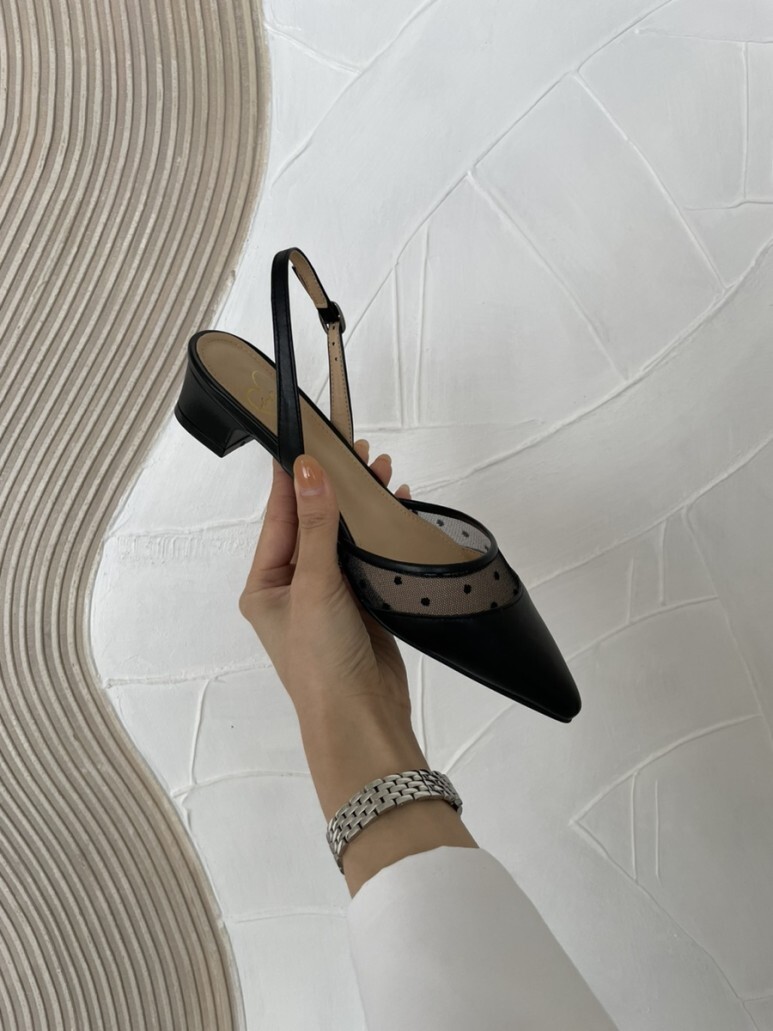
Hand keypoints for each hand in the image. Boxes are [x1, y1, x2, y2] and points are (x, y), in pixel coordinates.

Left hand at [238, 441, 414, 723]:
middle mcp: (294, 587)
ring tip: (382, 471)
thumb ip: (316, 526)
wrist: (361, 718)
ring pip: (344, 537)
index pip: (280, 517)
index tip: (306, 438)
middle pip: (314, 522)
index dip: (294, 477)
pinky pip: (368, 557)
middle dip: (335, 486)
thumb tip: (309, 469)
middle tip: (356, 449)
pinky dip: (381, 532)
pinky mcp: (362, 604)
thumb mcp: (314, 585)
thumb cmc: (321, 661)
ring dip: (361, 506)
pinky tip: (397, 509)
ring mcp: (330, 596)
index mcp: (265, 584)